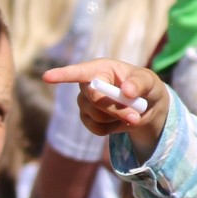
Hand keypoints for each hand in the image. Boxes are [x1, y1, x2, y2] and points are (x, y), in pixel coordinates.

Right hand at [41, 59, 166, 157]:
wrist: (146, 108)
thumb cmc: (145, 87)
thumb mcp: (149, 81)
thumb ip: (140, 83)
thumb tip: (127, 91)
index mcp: (100, 68)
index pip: (78, 71)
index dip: (62, 75)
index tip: (47, 77)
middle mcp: (88, 83)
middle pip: (93, 99)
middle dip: (114, 109)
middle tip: (136, 115)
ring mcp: (85, 102)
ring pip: (95, 116)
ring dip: (116, 119)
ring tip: (132, 115)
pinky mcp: (87, 119)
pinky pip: (96, 129)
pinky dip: (112, 129)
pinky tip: (119, 122)